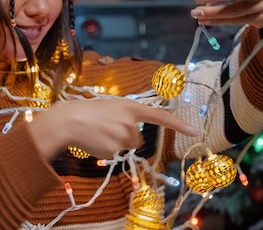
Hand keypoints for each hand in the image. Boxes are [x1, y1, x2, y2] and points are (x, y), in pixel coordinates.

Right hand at [28, 99, 197, 159]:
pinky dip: (105, 151)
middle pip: (137, 138)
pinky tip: (94, 141)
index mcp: (130, 107)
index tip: (194, 131)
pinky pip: (114, 155)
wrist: (68, 120)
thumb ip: (127, 117)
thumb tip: (133, 136)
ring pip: (126, 147)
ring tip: (98, 133)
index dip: (178, 124)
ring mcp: (122, 136)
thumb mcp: (112, 107)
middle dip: (125, 136)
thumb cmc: (88, 111)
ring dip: (114, 143)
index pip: (160, 115)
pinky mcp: (113, 150)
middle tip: (106, 128)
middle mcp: (130, 122)